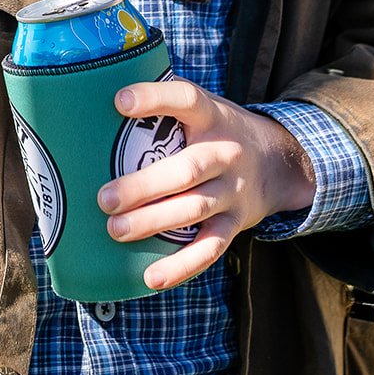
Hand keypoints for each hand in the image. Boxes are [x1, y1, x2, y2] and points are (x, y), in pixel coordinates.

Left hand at [97, 79, 315, 290]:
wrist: (279, 161)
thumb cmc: (219, 130)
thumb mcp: (204, 106)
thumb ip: (165, 103)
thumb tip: (94, 96)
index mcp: (212, 115)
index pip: (186, 99)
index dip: (155, 98)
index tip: (119, 101)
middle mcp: (226, 152)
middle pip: (187, 170)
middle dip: (144, 186)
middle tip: (105, 199)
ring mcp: (232, 190)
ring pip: (194, 209)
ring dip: (153, 222)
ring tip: (115, 231)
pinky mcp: (235, 223)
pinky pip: (210, 248)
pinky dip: (182, 265)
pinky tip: (151, 277)